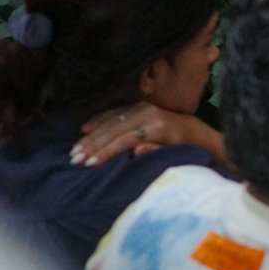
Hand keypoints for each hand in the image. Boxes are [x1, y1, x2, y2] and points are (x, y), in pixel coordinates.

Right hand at [74, 102, 220, 166]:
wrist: (194, 131)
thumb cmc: (183, 148)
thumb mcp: (174, 153)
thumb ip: (155, 152)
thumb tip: (136, 151)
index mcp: (156, 126)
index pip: (124, 140)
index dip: (105, 152)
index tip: (88, 164)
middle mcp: (147, 113)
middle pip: (113, 130)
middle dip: (92, 145)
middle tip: (74, 159)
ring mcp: (141, 107)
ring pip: (110, 121)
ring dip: (90, 135)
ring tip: (74, 150)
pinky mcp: (137, 105)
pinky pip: (113, 112)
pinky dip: (98, 121)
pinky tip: (84, 130)